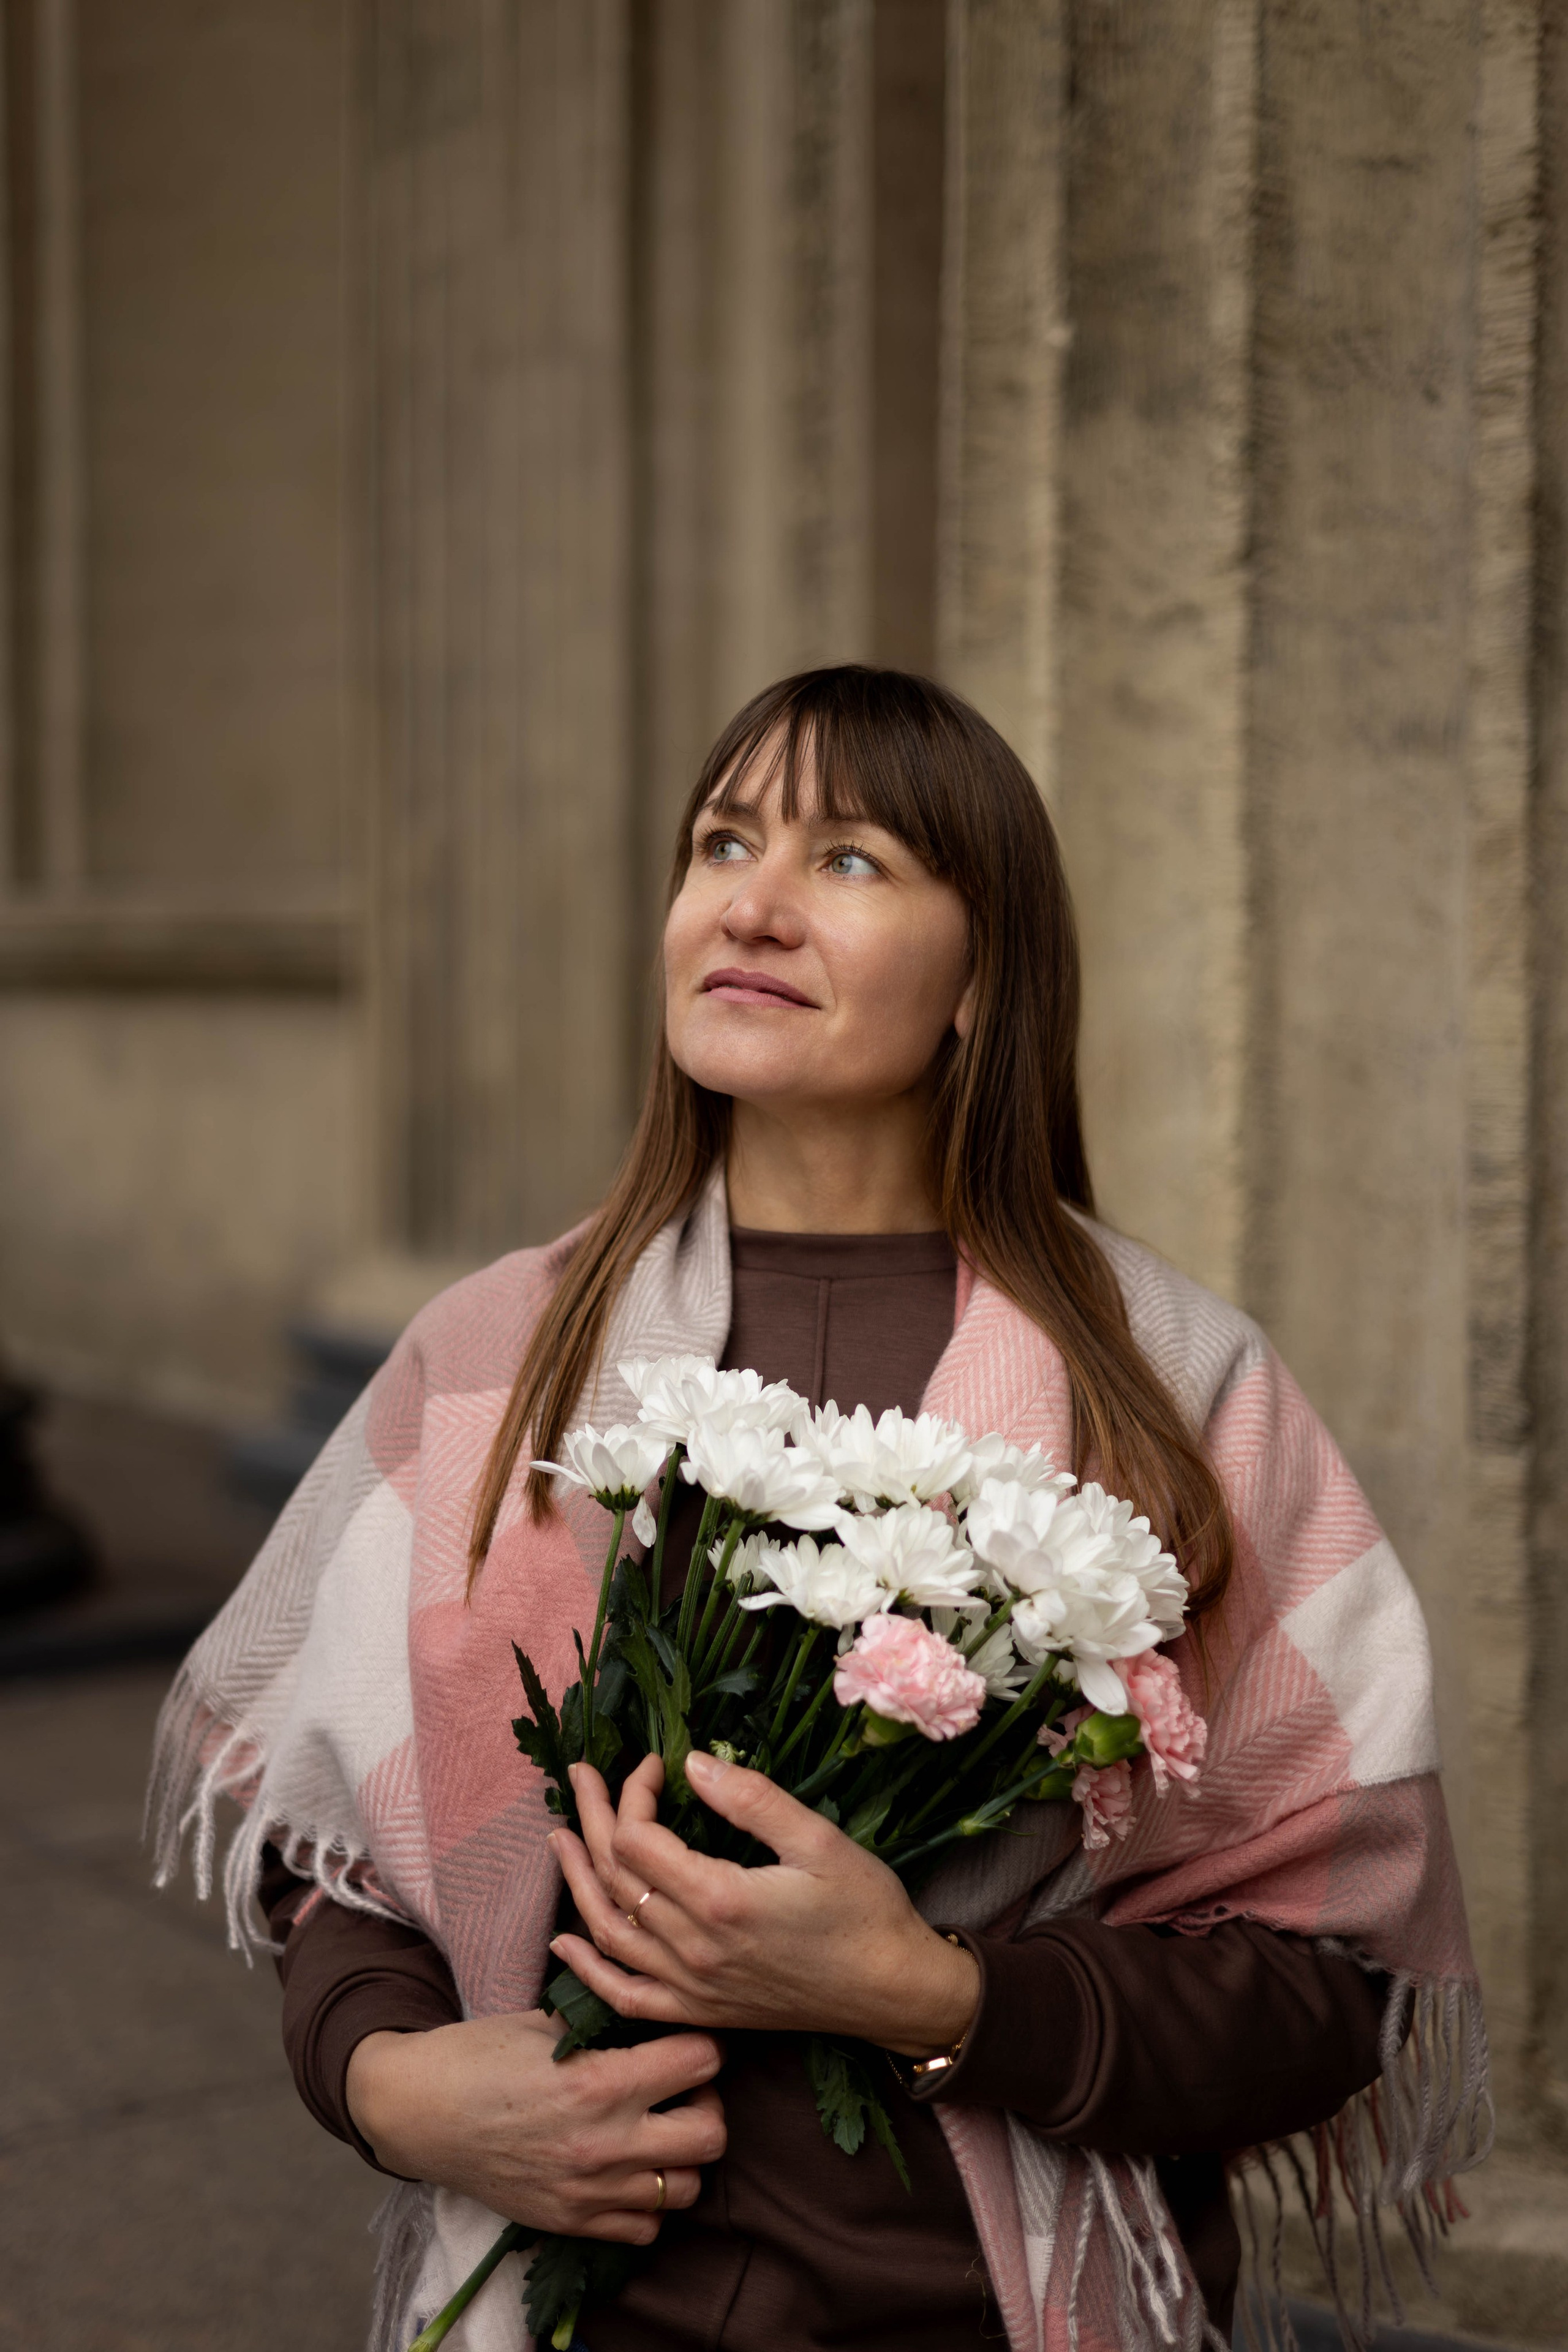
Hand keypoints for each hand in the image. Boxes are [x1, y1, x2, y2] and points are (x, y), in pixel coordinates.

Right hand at [344, 2007, 725, 2242]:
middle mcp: (603, 2143)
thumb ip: (602, 2021)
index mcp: (599, 2082)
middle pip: (711, 2134)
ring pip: (685, 2188)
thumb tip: (646, 2009)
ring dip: (681, 2156)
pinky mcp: (570, 2222)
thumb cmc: (476, 2055)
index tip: (686, 2038)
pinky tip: (629, 2168)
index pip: (700, 2061)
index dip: (701, 2042)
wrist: (416, 2112)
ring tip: (658, 2129)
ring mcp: (589, 2191)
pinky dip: (648, 2201)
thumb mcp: (543, 2020)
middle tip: (682, 2087)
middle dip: (707, 2103)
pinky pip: (645, 2228)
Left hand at [549, 1751, 978, 2058]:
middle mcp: (695, 1950)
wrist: (894, 1991)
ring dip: (577, 1881)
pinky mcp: (701, 2011)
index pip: (640, 1839)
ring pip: (609, 1933)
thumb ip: (751, 1799)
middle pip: (615, 1879)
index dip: (633, 1793)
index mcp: (721, 1901)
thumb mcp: (819, 1838)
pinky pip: (626, 1996)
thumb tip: (692, 1762)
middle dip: (592, 1820)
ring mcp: (693, 1987)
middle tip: (581, 1776)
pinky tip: (566, 1944)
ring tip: (561, 1838)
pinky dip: (588, 1970)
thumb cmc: (865, 1909)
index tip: (654, 1763)